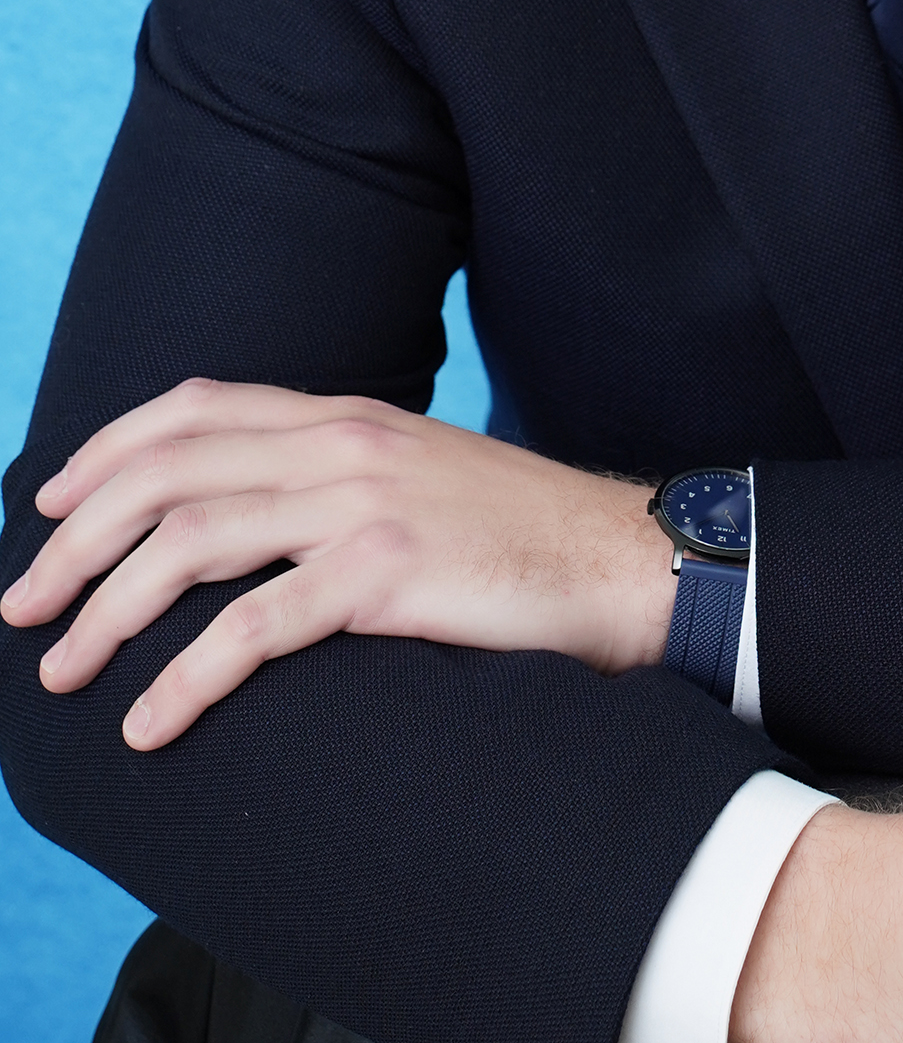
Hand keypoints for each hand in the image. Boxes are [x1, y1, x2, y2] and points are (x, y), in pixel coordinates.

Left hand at [0, 379, 678, 748]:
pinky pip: (254, 626)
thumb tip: (242, 517)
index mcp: (346, 414)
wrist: (616, 561)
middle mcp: (344, 443)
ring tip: (62, 670)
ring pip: (191, 542)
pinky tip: (149, 722)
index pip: (195, 407)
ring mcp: (365, 502)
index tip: (46, 503)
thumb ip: (333, 477)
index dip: (105, 450)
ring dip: (106, 611)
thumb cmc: (514, 538)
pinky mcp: (388, 573)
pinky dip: (184, 677)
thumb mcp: (415, 476)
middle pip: (168, 472)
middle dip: (76, 540)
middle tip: (24, 605)